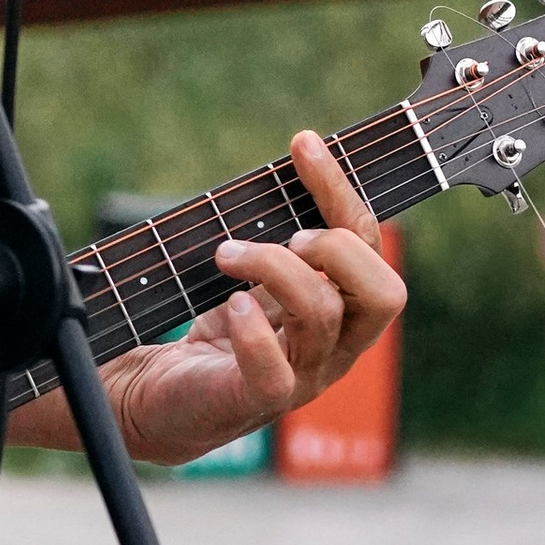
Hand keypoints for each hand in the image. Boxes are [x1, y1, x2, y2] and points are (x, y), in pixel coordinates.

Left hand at [105, 130, 404, 471]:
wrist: (160, 395)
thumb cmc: (215, 326)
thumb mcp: (256, 272)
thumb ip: (282, 233)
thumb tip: (293, 158)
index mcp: (342, 308)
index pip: (368, 245)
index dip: (339, 190)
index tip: (303, 143)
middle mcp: (335, 347)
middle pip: (383, 293)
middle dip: (336, 247)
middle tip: (285, 236)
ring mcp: (301, 378)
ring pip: (322, 315)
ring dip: (272, 265)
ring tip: (225, 254)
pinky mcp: (256, 401)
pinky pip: (274, 371)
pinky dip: (253, 331)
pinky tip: (231, 305)